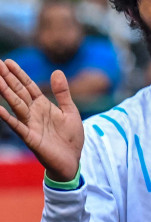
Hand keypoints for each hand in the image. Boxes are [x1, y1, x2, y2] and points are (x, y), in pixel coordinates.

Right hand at [0, 60, 84, 181]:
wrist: (72, 160)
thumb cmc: (70, 137)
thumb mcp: (70, 111)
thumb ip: (63, 93)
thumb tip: (57, 71)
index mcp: (43, 105)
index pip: (28, 86)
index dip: (18, 74)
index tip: (7, 61)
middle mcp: (34, 113)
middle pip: (18, 92)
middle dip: (7, 78)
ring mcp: (30, 124)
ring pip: (16, 105)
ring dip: (5, 92)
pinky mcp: (30, 138)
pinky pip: (17, 126)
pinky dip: (8, 118)